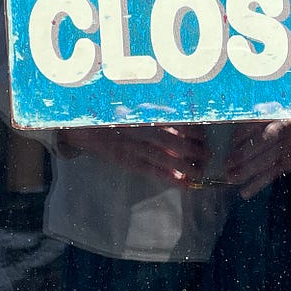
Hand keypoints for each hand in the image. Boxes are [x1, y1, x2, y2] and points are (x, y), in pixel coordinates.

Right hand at [59, 123, 207, 185]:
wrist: (82, 126)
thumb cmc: (114, 115)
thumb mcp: (136, 107)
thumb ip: (159, 113)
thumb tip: (187, 125)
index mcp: (142, 111)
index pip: (173, 120)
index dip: (192, 129)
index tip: (203, 136)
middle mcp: (137, 127)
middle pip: (170, 140)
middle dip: (192, 149)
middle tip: (208, 155)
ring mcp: (130, 146)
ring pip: (161, 157)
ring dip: (184, 166)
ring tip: (200, 172)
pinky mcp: (125, 161)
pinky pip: (150, 170)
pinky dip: (168, 177)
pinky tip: (183, 183)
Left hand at [224, 118, 290, 198]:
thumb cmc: (272, 124)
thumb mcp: (260, 118)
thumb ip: (245, 128)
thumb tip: (231, 146)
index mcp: (275, 114)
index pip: (256, 125)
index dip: (242, 136)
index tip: (229, 145)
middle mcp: (286, 128)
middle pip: (264, 142)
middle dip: (243, 155)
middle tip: (226, 166)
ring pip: (268, 161)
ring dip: (248, 172)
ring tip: (232, 179)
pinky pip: (273, 174)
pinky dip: (258, 184)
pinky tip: (245, 192)